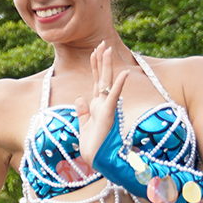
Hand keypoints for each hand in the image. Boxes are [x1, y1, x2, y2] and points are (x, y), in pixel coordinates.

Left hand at [73, 43, 131, 166]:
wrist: (97, 159)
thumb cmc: (92, 145)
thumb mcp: (83, 124)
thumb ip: (82, 110)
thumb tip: (80, 97)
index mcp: (97, 105)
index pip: (97, 81)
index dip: (96, 66)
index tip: (95, 51)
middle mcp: (103, 104)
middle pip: (102, 77)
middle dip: (101, 60)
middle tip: (102, 43)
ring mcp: (106, 108)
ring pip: (106, 82)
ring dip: (106, 66)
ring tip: (107, 49)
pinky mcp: (108, 114)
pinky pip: (113, 96)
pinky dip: (118, 85)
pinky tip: (123, 73)